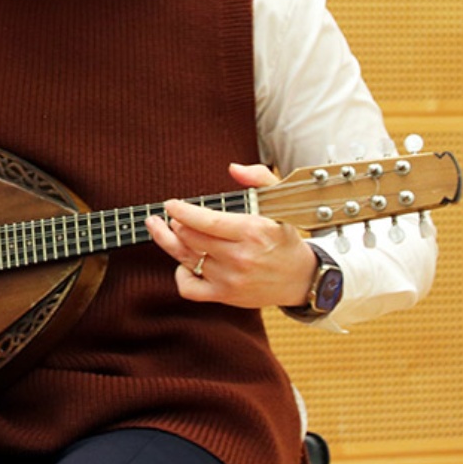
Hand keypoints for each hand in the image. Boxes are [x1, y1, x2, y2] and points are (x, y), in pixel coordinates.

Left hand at [146, 162, 317, 308]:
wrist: (302, 278)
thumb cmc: (285, 238)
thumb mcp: (280, 203)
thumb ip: (258, 178)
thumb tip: (233, 168)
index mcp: (252, 231)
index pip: (207, 221)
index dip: (182, 211)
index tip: (171, 204)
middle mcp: (240, 257)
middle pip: (191, 238)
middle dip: (175, 224)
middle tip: (172, 216)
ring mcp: (230, 279)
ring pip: (186, 259)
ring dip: (170, 242)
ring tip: (160, 228)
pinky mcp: (225, 295)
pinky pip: (189, 287)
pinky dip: (180, 275)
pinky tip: (183, 263)